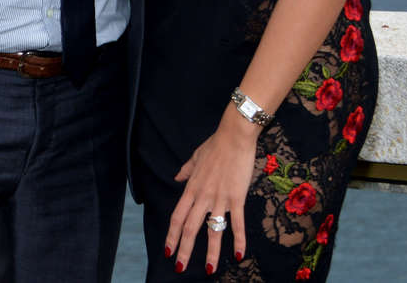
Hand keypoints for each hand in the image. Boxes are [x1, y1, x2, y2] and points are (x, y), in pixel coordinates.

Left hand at [164, 108, 258, 274]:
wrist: (234, 136)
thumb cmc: (215, 145)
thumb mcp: (194, 157)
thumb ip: (185, 171)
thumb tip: (176, 178)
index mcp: (192, 188)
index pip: (177, 216)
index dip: (171, 235)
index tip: (167, 250)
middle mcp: (203, 196)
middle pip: (190, 228)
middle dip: (184, 250)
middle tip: (179, 268)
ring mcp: (220, 198)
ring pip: (213, 230)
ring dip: (210, 252)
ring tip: (208, 270)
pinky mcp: (237, 197)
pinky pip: (237, 223)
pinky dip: (238, 240)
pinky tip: (239, 255)